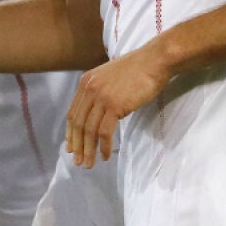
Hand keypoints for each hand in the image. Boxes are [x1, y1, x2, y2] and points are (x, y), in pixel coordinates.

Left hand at [65, 45, 170, 167]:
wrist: (154, 61)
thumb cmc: (137, 70)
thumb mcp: (109, 78)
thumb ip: (99, 93)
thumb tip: (95, 114)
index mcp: (85, 82)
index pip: (72, 113)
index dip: (70, 132)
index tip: (70, 147)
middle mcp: (89, 89)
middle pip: (77, 123)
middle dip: (77, 145)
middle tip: (78, 162)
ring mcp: (101, 97)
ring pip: (89, 130)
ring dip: (88, 150)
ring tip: (89, 164)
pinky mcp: (115, 105)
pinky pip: (104, 131)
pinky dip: (103, 146)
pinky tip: (105, 156)